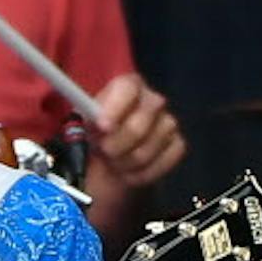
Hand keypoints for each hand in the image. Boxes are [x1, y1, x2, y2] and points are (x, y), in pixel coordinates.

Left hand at [90, 71, 185, 187]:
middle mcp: (152, 100)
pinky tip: (129, 171)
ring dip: (125, 163)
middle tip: (104, 151)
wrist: (111, 157)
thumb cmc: (97, 133)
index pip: (127, 88)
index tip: (102, 126)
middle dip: (116, 146)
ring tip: (113, 162)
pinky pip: (162, 163)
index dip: (115, 107)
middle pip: (138, 126)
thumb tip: (89, 121)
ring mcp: (168, 122)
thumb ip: (87, 118)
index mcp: (128, 86)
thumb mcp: (84, 123)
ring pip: (147, 150)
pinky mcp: (177, 144)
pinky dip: (141, 173)